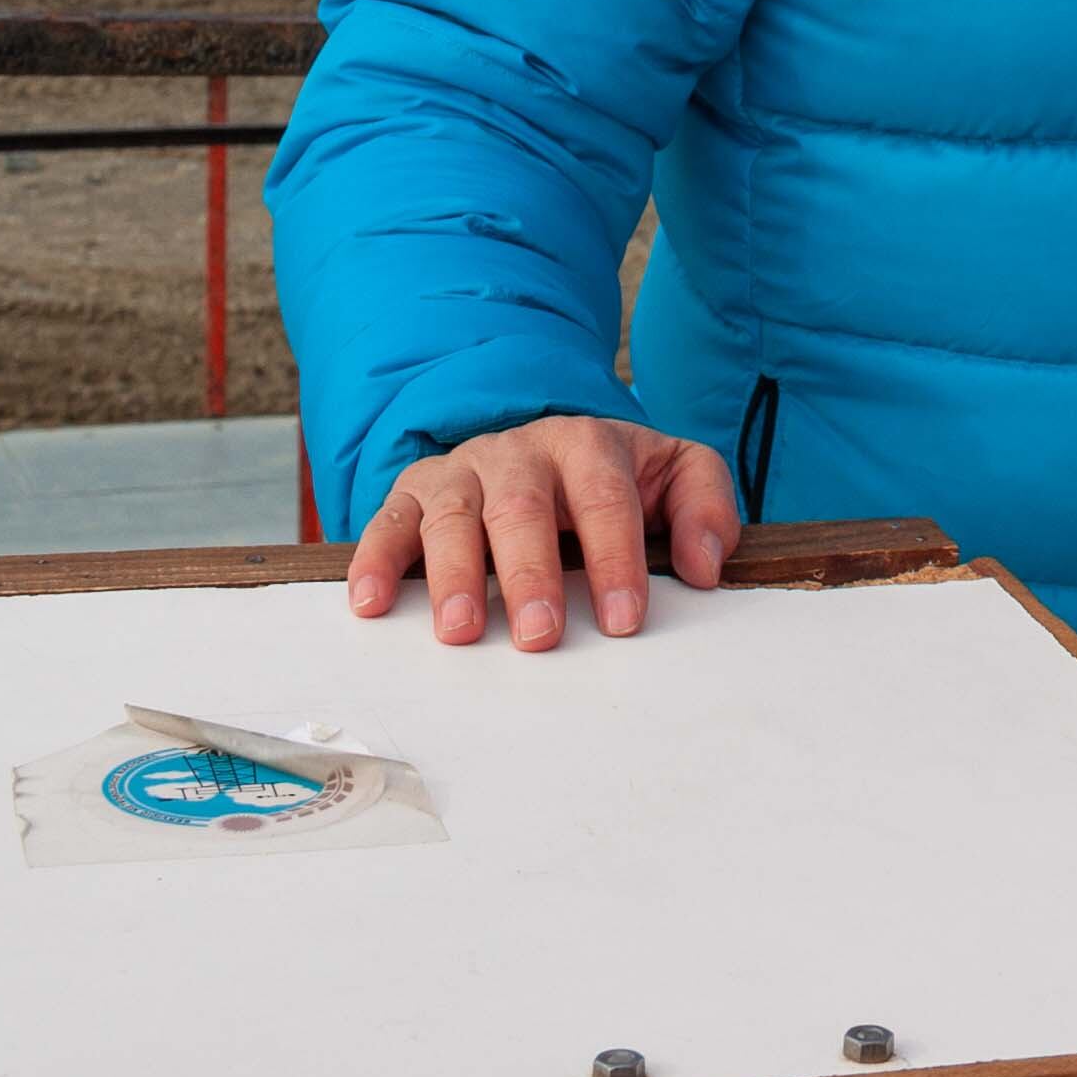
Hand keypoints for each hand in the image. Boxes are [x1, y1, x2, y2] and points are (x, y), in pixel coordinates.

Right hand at [346, 415, 739, 648]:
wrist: (541, 440)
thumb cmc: (609, 477)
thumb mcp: (671, 473)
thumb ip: (703, 505)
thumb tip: (705, 566)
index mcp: (586, 444)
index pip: (604, 497)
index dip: (615, 557)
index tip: (623, 620)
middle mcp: (519, 452)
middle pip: (522, 506)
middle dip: (531, 573)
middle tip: (539, 636)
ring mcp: (463, 471)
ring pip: (453, 514)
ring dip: (454, 573)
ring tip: (460, 632)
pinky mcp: (414, 492)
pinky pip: (388, 521)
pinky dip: (375, 559)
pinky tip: (371, 604)